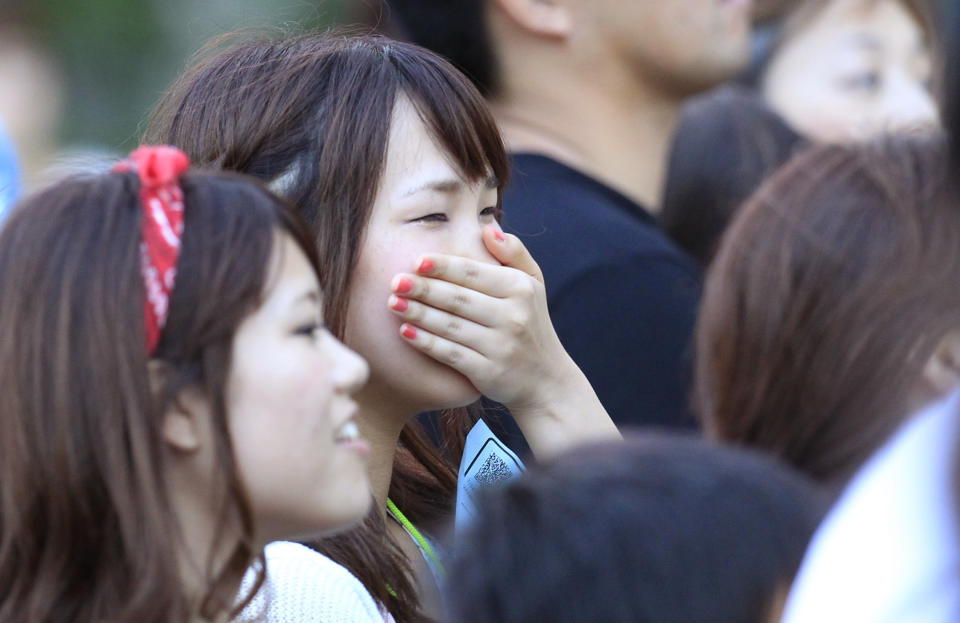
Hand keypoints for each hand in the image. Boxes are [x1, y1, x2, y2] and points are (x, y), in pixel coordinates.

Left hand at [387, 224, 562, 408]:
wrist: (546, 380)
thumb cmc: (531, 323)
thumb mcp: (533, 284)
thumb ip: (514, 252)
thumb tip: (488, 228)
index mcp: (520, 289)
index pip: (474, 273)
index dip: (443, 266)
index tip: (416, 261)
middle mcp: (513, 316)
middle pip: (458, 298)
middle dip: (423, 289)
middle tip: (394, 281)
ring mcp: (501, 346)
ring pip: (450, 326)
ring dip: (418, 313)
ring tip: (393, 302)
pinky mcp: (488, 372)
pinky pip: (450, 354)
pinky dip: (426, 342)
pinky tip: (405, 332)